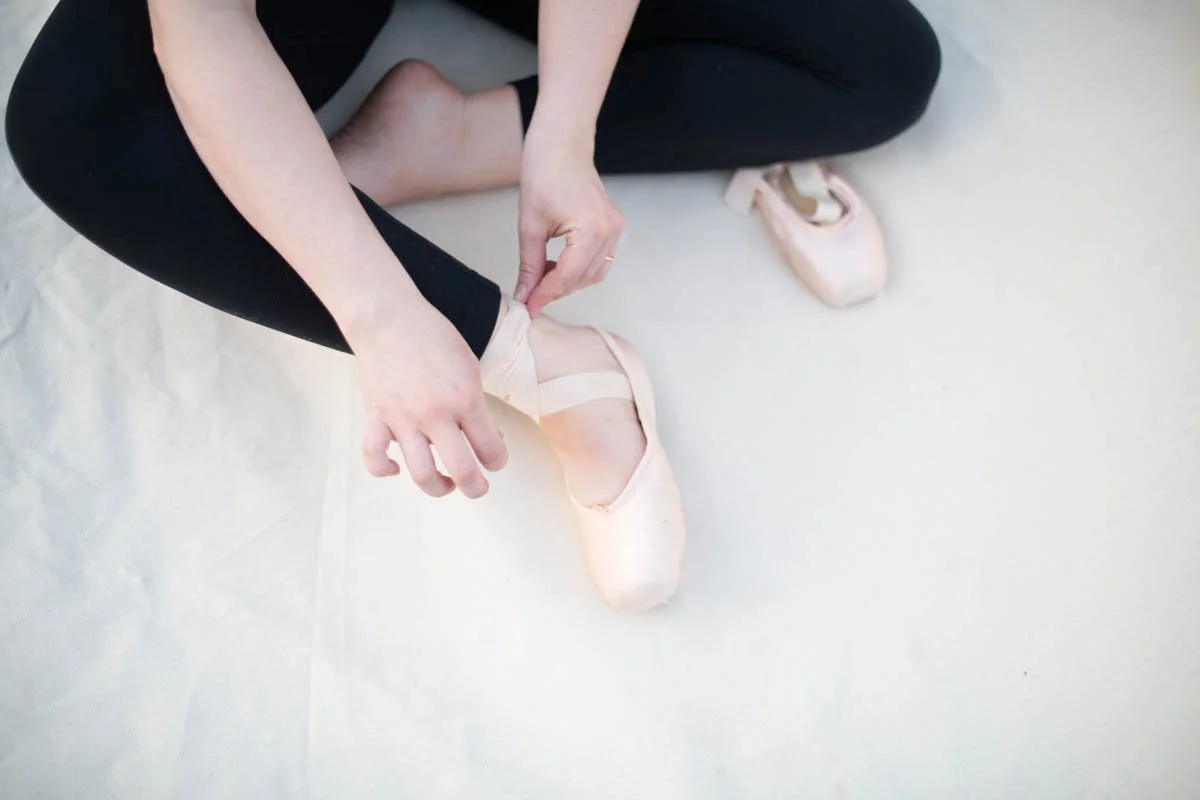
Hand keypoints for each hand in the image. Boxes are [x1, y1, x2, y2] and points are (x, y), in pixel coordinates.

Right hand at [345, 293, 506, 498]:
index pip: (492, 448)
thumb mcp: (470, 366)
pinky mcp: (377, 417)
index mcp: (466, 399)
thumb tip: (488, 437)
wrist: (388, 317)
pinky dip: (384, 469)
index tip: (495, 459)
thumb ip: (479, 405)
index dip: (498, 461)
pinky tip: (396, 467)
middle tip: (477, 487)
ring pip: (421, 474)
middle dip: (476, 487)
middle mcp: (436, 414)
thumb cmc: (433, 336)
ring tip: (444, 483)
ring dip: (437, 488)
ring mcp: (404, 419)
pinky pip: (375, 457)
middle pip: (462, 470)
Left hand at [516, 124, 624, 315]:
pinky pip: (598, 260)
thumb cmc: (545, 173)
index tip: (528, 308)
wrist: (561, 144)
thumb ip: (529, 265)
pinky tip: (555, 264)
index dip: (545, 295)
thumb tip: (524, 294)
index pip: (567, 276)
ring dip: (568, 281)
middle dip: (556, 290)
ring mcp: (615, 229)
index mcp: (592, 230)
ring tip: (541, 276)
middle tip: (530, 294)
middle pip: (583, 279)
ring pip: (593, 274)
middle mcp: (610, 231)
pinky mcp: (613, 226)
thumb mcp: (530, 225)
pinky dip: (578, 269)